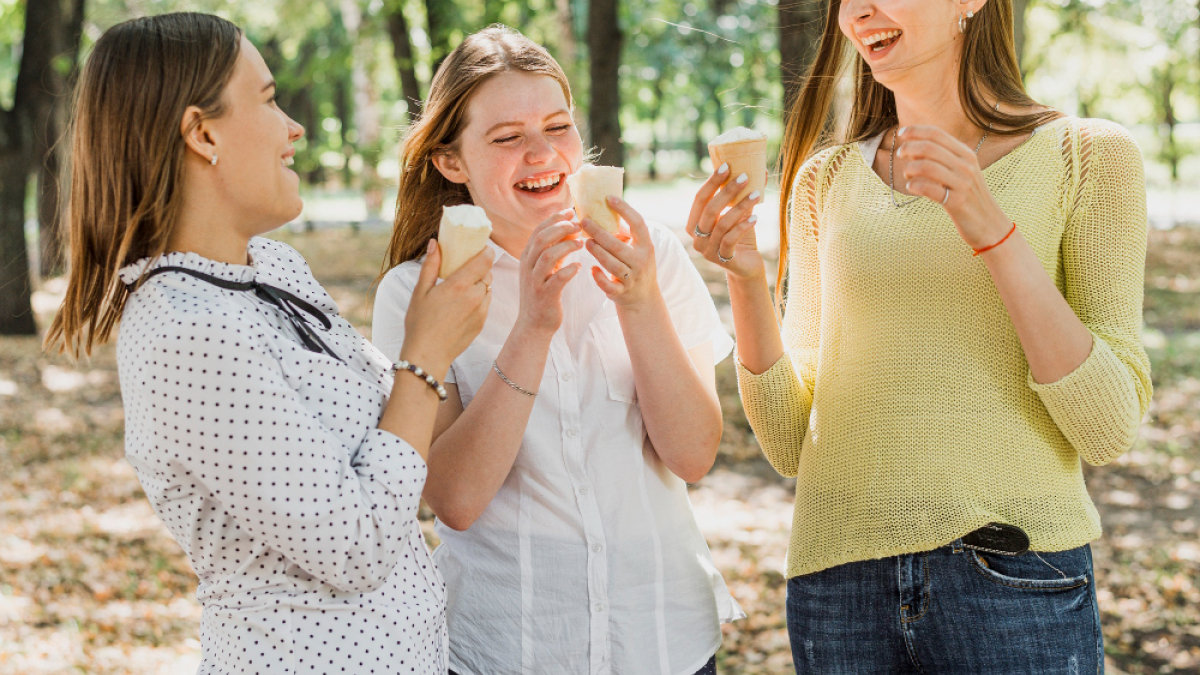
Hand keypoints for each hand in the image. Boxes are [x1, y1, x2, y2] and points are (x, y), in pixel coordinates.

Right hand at [401, 240, 492, 377]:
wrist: (428, 355)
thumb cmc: (420, 323)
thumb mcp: (420, 291)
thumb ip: (430, 265)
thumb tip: (435, 243)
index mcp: (459, 285)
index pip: (485, 260)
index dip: (486, 251)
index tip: (481, 248)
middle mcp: (474, 297)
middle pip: (488, 273)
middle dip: (480, 267)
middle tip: (467, 267)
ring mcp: (481, 311)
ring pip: (489, 288)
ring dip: (481, 283)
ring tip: (464, 286)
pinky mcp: (482, 323)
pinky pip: (486, 303)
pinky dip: (480, 298)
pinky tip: (464, 303)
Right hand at [513, 208, 582, 337]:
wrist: (534, 323)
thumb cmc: (544, 292)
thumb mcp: (545, 268)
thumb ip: (554, 249)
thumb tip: (571, 229)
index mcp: (528, 256)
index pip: (538, 230)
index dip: (554, 219)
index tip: (570, 212)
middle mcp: (528, 266)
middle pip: (541, 239)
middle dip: (560, 228)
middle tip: (578, 225)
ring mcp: (535, 281)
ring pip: (547, 256)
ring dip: (566, 247)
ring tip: (582, 244)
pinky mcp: (544, 295)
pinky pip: (557, 279)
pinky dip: (569, 270)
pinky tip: (579, 267)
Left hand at [579, 196, 658, 306]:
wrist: (643, 297)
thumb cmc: (635, 264)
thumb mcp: (637, 248)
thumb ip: (625, 232)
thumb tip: (603, 208)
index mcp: (646, 246)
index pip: (638, 223)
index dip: (624, 209)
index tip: (609, 198)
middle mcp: (641, 261)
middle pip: (618, 245)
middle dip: (599, 233)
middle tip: (584, 221)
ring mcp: (632, 278)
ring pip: (613, 265)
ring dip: (597, 252)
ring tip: (586, 242)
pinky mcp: (622, 292)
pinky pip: (609, 285)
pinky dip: (599, 278)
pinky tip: (591, 269)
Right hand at [686, 163, 764, 279]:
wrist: (746, 266)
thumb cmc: (740, 237)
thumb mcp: (739, 215)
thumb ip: (742, 197)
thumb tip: (761, 171)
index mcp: (694, 224)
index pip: (699, 199)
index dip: (711, 182)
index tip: (727, 165)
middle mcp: (696, 238)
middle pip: (709, 210)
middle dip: (727, 191)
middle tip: (745, 177)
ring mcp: (707, 251)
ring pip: (721, 224)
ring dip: (740, 207)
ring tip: (756, 195)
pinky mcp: (722, 260)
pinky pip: (730, 240)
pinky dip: (743, 226)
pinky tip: (756, 217)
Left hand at [896, 125, 1015, 250]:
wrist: (990, 224)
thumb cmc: (969, 196)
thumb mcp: (962, 171)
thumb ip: (944, 158)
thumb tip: (914, 146)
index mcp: (966, 154)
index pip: (938, 134)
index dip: (916, 131)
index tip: (901, 133)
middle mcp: (966, 166)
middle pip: (930, 148)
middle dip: (909, 148)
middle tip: (900, 154)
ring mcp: (962, 183)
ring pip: (927, 166)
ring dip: (910, 168)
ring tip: (908, 174)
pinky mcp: (957, 202)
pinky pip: (929, 188)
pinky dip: (914, 185)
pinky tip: (911, 186)